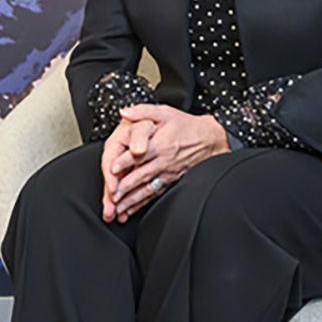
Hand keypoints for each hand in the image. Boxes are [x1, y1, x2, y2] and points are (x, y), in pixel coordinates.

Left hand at [103, 104, 231, 222]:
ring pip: (147, 188)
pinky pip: (155, 193)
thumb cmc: (187, 126)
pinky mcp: (171, 181)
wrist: (210, 140)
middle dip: (125, 187)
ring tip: (118, 208)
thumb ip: (143, 111)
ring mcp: (168, 173)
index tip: (112, 169)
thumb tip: (124, 111)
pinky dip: (142, 202)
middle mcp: (163, 161)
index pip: (138, 155)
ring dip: (131, 199)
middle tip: (111, 195)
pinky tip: (132, 209)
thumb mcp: (166, 112)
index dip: (124, 162)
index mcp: (160, 144)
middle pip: (141, 175)